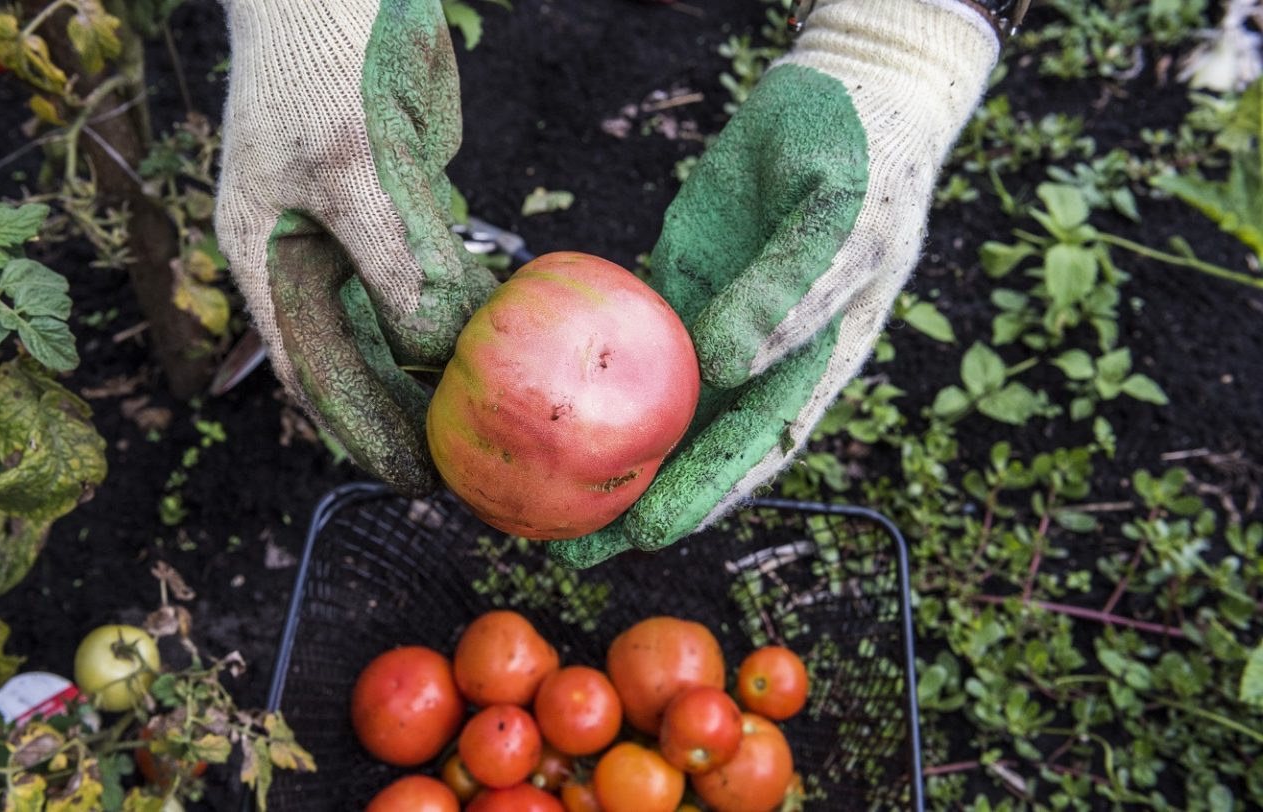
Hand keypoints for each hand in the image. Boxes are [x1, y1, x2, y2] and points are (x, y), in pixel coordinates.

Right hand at [215, 0, 494, 495]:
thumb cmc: (325, 57)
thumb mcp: (356, 165)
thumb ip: (397, 261)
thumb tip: (439, 348)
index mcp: (270, 260)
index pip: (316, 374)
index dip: (366, 433)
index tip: (421, 481)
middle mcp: (308, 257)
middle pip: (361, 362)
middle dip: (412, 415)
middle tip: (476, 466)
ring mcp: (356, 230)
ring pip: (402, 325)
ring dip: (444, 372)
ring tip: (497, 423)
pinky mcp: (403, 202)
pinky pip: (437, 275)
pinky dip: (466, 310)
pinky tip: (506, 340)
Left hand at [550, 0, 1001, 566]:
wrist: (845, 94)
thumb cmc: (864, 159)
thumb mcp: (841, 222)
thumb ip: (785, 296)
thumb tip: (720, 365)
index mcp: (811, 366)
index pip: (751, 448)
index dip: (700, 496)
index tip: (645, 534)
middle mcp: (758, 363)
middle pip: (690, 450)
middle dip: (631, 502)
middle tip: (564, 545)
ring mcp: (713, 329)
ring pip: (649, 409)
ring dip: (599, 455)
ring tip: (533, 496)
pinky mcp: (676, 290)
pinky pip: (625, 342)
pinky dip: (586, 374)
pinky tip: (539, 399)